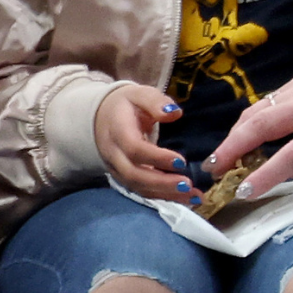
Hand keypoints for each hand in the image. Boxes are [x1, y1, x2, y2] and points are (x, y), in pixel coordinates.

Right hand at [94, 83, 198, 203]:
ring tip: (193, 196)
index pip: (134, 149)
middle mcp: (114, 154)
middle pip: (134, 174)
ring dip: (165, 194)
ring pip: (138, 187)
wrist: (99, 118)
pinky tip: (186, 198)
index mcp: (117, 131)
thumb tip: (175, 113)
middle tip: (188, 185)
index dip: (156, 158)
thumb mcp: (139, 94)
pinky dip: (163, 197)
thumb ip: (155, 101)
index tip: (181, 161)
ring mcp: (117, 169)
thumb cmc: (125, 105)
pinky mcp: (124, 177)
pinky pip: (142, 191)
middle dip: (161, 183)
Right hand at [206, 53, 292, 198]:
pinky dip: (249, 120)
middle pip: (258, 126)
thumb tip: (287, 171)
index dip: (264, 176)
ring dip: (234, 134)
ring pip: (255, 111)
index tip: (242, 193)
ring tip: (222, 154)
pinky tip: (243, 134)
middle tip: (211, 168)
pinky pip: (266, 102)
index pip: (289, 157)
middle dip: (230, 149)